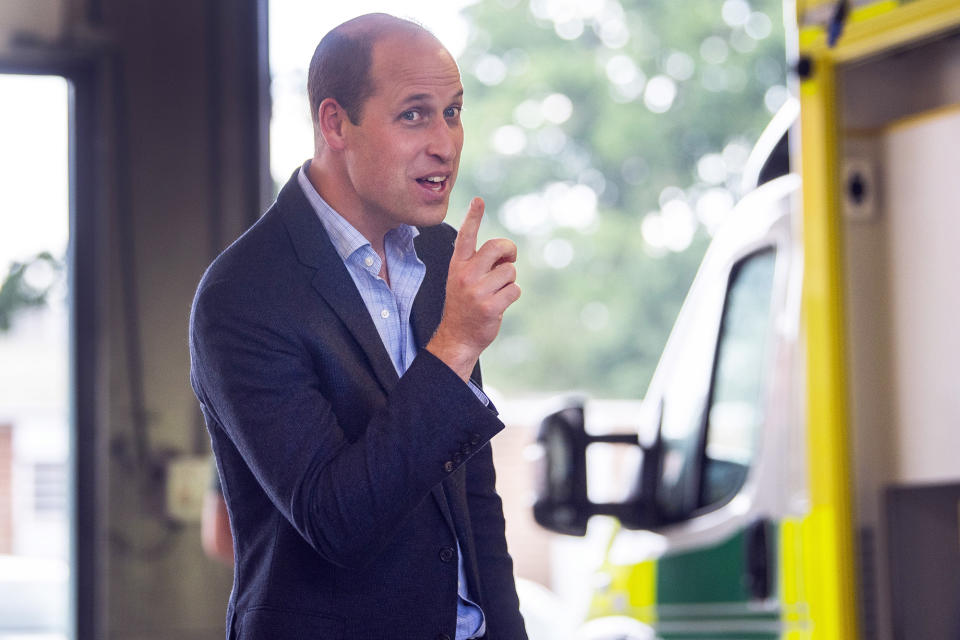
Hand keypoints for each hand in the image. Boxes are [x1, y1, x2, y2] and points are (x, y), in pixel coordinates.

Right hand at [427, 197, 520, 381]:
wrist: (457, 338)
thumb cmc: (466, 306)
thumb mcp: (464, 280)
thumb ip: (480, 264)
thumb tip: (507, 254)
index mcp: (458, 266)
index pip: (465, 236)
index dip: (473, 217)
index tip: (479, 201)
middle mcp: (465, 275)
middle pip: (497, 247)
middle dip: (509, 251)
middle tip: (509, 260)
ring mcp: (477, 291)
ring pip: (510, 272)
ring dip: (509, 281)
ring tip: (496, 293)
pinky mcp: (490, 306)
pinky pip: (514, 290)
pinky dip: (512, 296)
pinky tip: (499, 305)